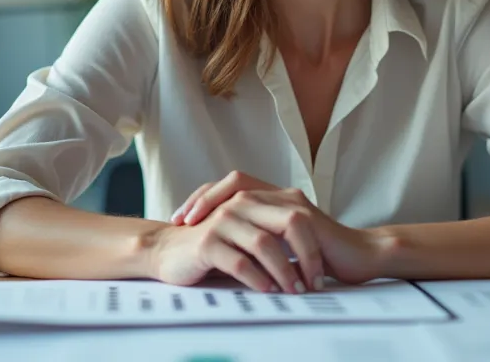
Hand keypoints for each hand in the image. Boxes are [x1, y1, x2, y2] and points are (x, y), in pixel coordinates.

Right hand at [147, 201, 313, 293]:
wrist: (168, 251)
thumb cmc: (212, 246)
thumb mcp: (246, 235)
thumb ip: (272, 235)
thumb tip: (311, 259)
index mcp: (254, 199)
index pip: (297, 215)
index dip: (314, 244)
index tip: (321, 271)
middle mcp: (241, 204)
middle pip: (289, 224)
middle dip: (308, 256)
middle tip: (314, 283)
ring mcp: (224, 221)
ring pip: (265, 245)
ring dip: (285, 271)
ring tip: (294, 290)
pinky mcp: (208, 242)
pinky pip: (240, 262)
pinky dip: (258, 278)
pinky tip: (267, 290)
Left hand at [170, 172, 386, 285]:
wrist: (359, 255)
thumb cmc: (320, 253)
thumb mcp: (279, 245)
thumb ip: (256, 238)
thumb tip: (220, 247)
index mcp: (271, 198)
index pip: (229, 185)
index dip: (202, 197)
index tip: (180, 218)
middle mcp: (280, 193)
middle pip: (234, 182)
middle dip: (204, 201)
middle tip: (185, 223)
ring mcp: (293, 203)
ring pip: (249, 197)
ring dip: (225, 220)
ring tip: (208, 240)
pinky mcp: (308, 218)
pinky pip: (274, 223)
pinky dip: (257, 240)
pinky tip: (239, 249)